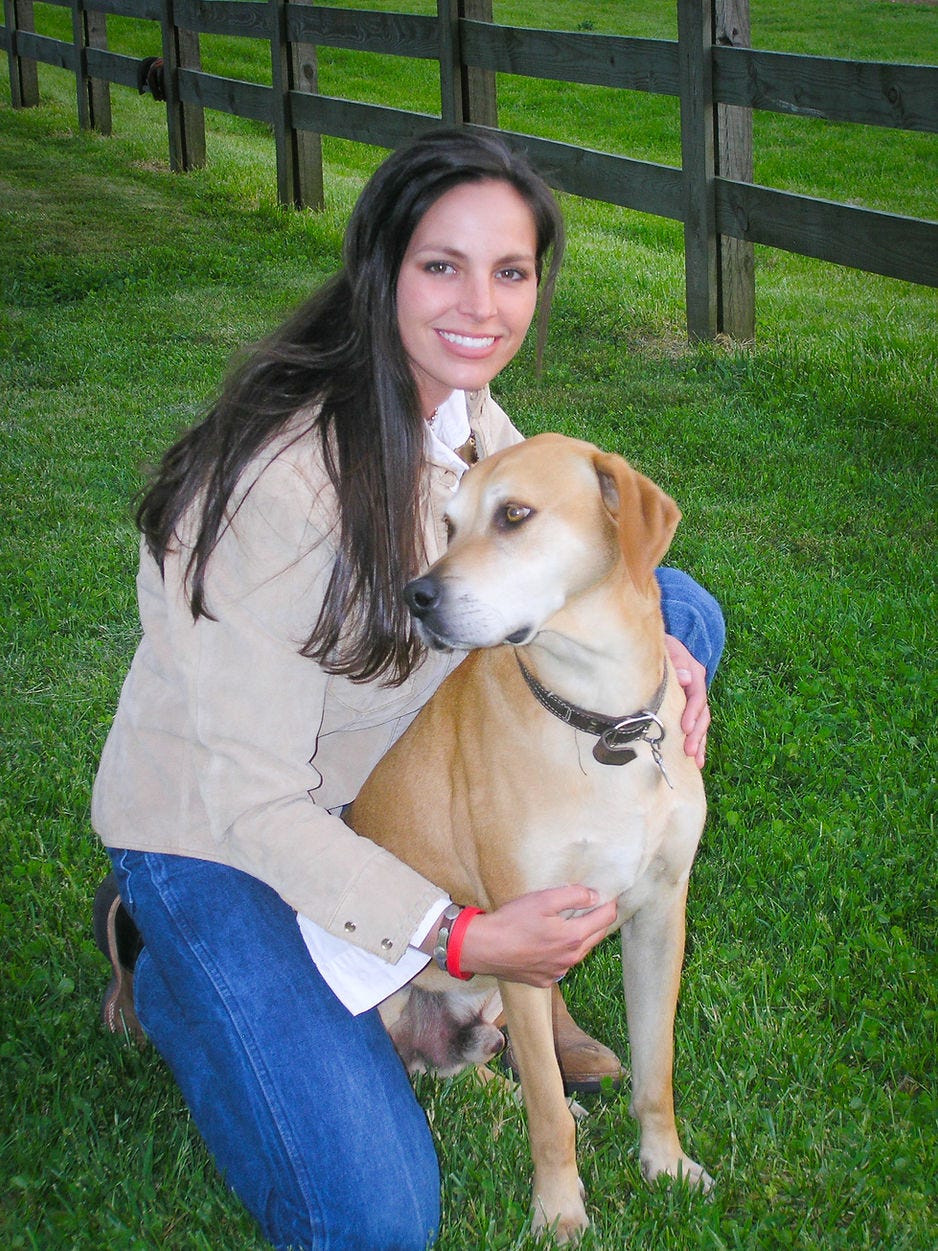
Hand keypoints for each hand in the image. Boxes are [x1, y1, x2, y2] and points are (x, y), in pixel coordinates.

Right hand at [452, 886, 617, 986]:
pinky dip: (561, 953)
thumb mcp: (543, 899)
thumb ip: (574, 895)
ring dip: (580, 938)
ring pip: (578, 953)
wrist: (485, 948)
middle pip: (596, 937)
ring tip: (568, 924)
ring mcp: (558, 972)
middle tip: (591, 907)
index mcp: (574, 937)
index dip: (609, 904)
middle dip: (597, 921)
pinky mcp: (544, 980)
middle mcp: (570, 959)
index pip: (605, 919)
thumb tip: (595, 896)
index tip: (608, 895)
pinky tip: (547, 943)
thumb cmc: (513, 921)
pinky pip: (561, 965)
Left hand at [664, 634, 709, 768]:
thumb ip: (677, 661)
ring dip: (699, 742)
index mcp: (695, 673)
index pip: (697, 696)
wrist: (661, 643)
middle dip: (697, 734)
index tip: (686, 728)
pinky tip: (695, 760)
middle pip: (702, 714)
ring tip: (695, 762)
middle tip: (688, 751)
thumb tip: (687, 679)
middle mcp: (697, 687)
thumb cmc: (662, 646)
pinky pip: (694, 725)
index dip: (692, 713)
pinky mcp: (687, 706)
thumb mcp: (668, 647)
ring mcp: (693, 697)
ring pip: (701, 723)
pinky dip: (696, 742)